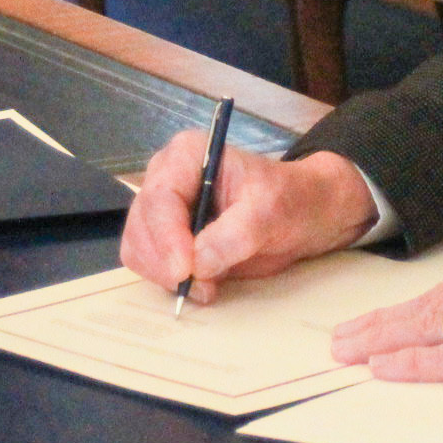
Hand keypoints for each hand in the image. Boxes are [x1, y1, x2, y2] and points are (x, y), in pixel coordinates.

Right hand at [120, 134, 375, 303]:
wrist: (304, 213)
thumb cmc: (290, 200)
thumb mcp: (271, 212)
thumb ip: (235, 235)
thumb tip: (197, 264)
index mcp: (188, 155)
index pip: (160, 197)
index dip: (167, 237)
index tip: (186, 271)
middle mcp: (165, 177)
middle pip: (141, 225)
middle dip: (165, 262)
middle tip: (201, 287)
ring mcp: (162, 208)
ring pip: (138, 248)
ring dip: (165, 275)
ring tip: (208, 286)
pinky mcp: (165, 236)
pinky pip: (149, 263)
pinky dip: (168, 280)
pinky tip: (202, 284)